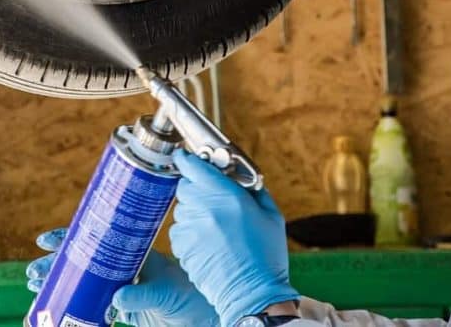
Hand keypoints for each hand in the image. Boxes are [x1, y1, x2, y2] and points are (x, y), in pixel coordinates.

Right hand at [26, 228, 218, 326]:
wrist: (200, 315)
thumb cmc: (188, 295)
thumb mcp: (165, 293)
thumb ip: (142, 296)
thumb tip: (117, 298)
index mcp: (130, 251)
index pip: (95, 237)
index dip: (68, 237)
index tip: (45, 240)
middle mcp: (120, 265)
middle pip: (79, 259)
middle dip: (54, 264)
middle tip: (33, 272)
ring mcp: (117, 285)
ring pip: (80, 280)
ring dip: (57, 282)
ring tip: (35, 286)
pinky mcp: (118, 307)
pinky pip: (88, 303)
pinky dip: (69, 303)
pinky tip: (53, 307)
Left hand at [170, 150, 298, 326]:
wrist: (253, 293)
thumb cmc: (266, 256)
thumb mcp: (271, 216)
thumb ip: (255, 190)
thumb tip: (243, 178)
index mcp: (228, 195)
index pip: (194, 166)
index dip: (187, 159)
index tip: (185, 158)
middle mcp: (205, 207)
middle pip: (185, 186)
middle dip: (196, 189)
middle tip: (212, 201)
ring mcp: (191, 227)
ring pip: (181, 209)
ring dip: (193, 212)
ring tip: (214, 228)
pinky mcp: (182, 246)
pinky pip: (179, 230)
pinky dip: (189, 233)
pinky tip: (207, 243)